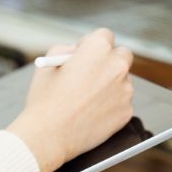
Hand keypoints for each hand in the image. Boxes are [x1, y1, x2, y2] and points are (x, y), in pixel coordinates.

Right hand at [7, 28, 133, 171]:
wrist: (49, 136)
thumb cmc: (45, 99)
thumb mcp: (48, 63)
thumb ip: (67, 50)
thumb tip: (79, 52)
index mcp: (98, 49)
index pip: (104, 35)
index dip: (91, 44)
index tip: (84, 54)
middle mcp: (117, 66)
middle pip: (123, 54)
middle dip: (110, 60)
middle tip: (94, 71)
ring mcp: (125, 90)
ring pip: (123, 80)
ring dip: (110, 84)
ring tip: (85, 99)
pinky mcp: (126, 112)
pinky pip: (122, 102)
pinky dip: (111, 105)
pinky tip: (91, 113)